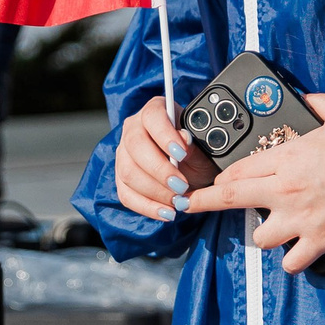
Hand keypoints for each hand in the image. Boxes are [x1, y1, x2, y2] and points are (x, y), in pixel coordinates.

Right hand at [115, 96, 217, 222]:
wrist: (193, 172)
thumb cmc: (198, 154)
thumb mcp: (203, 149)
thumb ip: (194, 144)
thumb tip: (184, 138)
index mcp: (154, 112)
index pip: (152, 117)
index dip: (165, 135)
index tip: (182, 154)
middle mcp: (133, 129)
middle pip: (136, 145)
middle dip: (159, 169)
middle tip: (182, 185)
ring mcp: (123, 154)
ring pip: (128, 172)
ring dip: (155, 191)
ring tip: (178, 201)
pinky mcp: (121, 179)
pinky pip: (126, 195)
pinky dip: (147, 207)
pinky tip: (166, 213)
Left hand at [186, 93, 324, 273]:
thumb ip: (315, 102)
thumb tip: (302, 99)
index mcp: (288, 157)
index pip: (238, 169)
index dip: (220, 177)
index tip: (211, 181)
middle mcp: (286, 189)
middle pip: (231, 199)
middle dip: (203, 202)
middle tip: (188, 205)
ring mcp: (300, 218)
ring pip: (260, 237)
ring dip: (264, 233)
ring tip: (276, 227)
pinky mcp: (319, 240)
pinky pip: (291, 263)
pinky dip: (292, 260)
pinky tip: (298, 252)